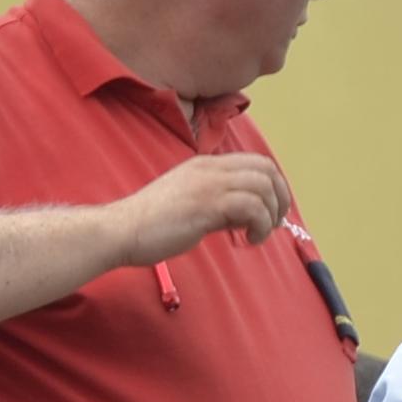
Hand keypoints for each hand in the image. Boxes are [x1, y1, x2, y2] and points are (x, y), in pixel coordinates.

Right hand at [112, 152, 290, 266]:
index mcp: (205, 165)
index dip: (273, 185)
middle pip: (265, 169)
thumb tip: (242, 217)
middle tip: (274, 223)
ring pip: (262, 186)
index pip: (256, 162)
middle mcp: (210, 169)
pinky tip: (248, 239)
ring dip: (270, 214)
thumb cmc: (151, 225)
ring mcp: (208, 184)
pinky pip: (252, 207)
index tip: (271, 211)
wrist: (123, 230)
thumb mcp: (189, 204)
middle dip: (279, 197)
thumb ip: (216, 204)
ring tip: (258, 234)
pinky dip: (259, 225)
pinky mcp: (207, 205)